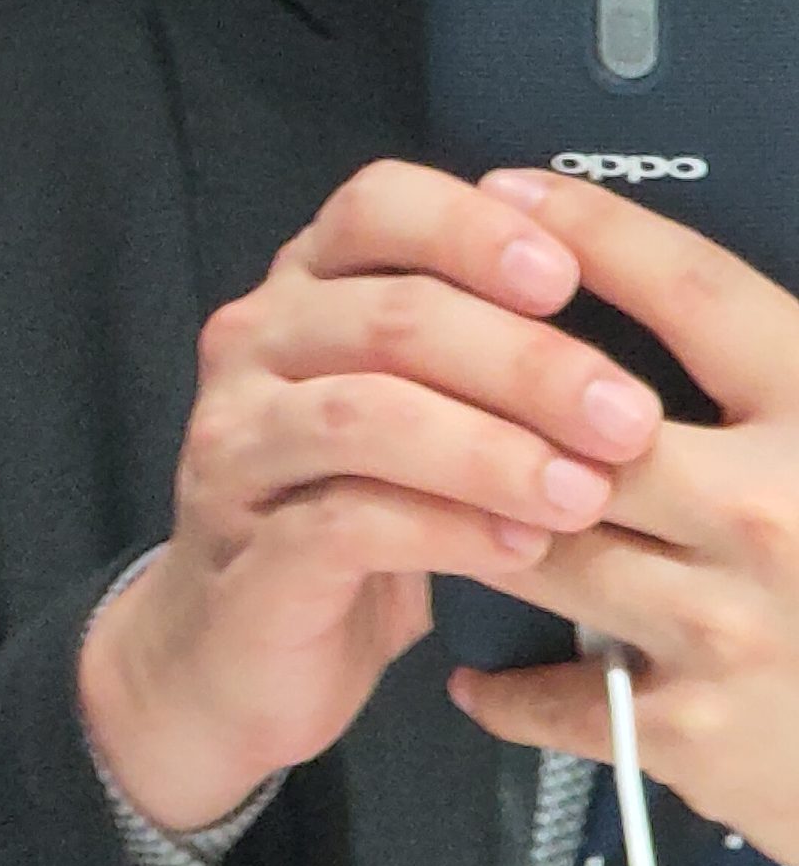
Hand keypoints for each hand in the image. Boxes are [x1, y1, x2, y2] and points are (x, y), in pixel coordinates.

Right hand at [78, 161, 662, 830]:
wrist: (238, 659)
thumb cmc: (349, 518)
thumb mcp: (416, 407)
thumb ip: (478, 346)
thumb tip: (629, 313)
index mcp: (303, 293)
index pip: (377, 207)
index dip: (477, 232)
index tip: (570, 282)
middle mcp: (252, 352)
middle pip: (392, 318)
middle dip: (528, 364)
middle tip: (627, 420)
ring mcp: (235, 451)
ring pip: (366, 415)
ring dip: (493, 451)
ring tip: (582, 492)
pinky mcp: (244, 551)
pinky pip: (348, 520)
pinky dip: (448, 530)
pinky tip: (517, 548)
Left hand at [454, 171, 798, 865]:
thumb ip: (777, 379)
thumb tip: (698, 305)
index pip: (696, 294)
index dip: (593, 235)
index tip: (508, 196)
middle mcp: (777, 507)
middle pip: (579, 429)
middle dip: (486, 402)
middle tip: (404, 370)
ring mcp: (729, 620)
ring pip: (541, 548)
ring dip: (470, 529)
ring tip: (416, 509)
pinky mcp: (691, 725)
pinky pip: (549, 689)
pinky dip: (502, 682)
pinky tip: (478, 664)